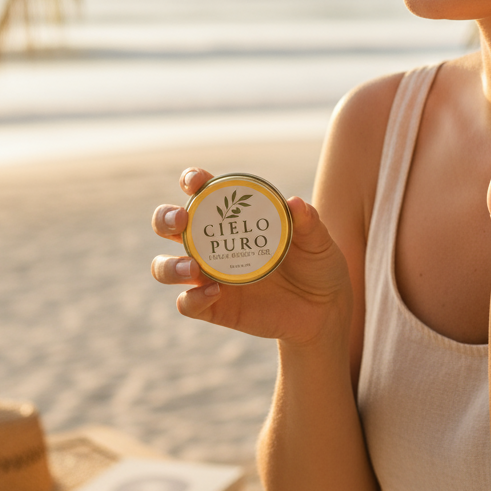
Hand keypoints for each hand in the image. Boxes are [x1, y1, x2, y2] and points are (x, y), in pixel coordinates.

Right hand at [151, 168, 351, 344]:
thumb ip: (308, 222)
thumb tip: (294, 203)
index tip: (196, 181)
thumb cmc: (318, 264)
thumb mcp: (319, 241)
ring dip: (169, 265)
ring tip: (193, 267)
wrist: (325, 309)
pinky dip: (193, 298)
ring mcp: (210, 276)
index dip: (191, 181)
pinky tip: (214, 292)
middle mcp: (214, 244)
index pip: (202, 192)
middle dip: (165, 218)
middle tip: (182, 220)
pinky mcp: (214, 307)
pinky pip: (187, 303)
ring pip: (166, 267)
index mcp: (234, 218)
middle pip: (169, 226)